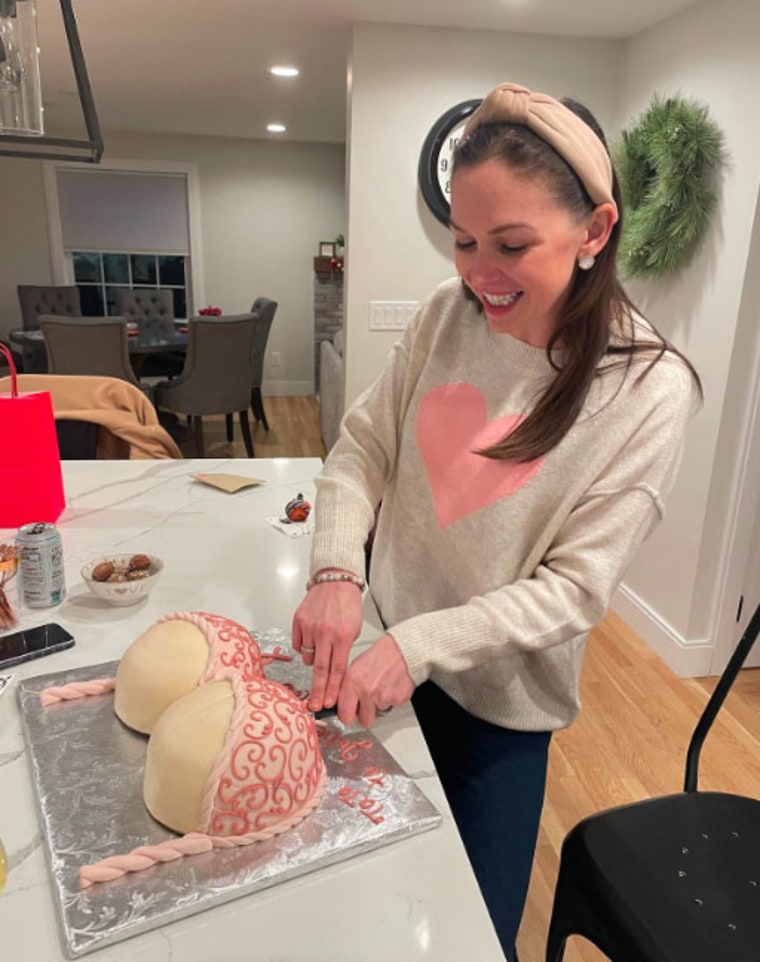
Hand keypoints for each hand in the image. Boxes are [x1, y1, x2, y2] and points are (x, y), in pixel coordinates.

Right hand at [292, 581, 363, 710]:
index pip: (336, 669)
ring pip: (307, 657)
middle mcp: (324, 633)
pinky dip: (305, 647)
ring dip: (314, 660)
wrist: (335, 581)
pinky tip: (312, 639)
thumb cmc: (347, 604)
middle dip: (318, 690)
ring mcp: (309, 627)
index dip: (332, 688)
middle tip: (315, 705)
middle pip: (319, 669)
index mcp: (341, 636)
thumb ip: (344, 650)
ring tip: (321, 649)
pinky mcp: (298, 621)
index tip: (329, 702)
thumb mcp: (354, 629)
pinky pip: (298, 644)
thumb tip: (336, 672)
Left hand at [337, 633, 414, 727]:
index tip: (349, 714)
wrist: (402, 650)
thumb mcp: (355, 667)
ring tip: (381, 687)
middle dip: (365, 715)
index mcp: (352, 682)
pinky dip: (391, 700)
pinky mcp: (398, 700)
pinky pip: (392, 707)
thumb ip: (348, 688)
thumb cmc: (379, 656)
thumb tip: (342, 703)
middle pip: (364, 721)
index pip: (345, 715)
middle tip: (367, 705)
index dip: (348, 716)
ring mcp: (383, 697)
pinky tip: (390, 687)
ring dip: (379, 705)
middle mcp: (367, 691)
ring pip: (379, 713)